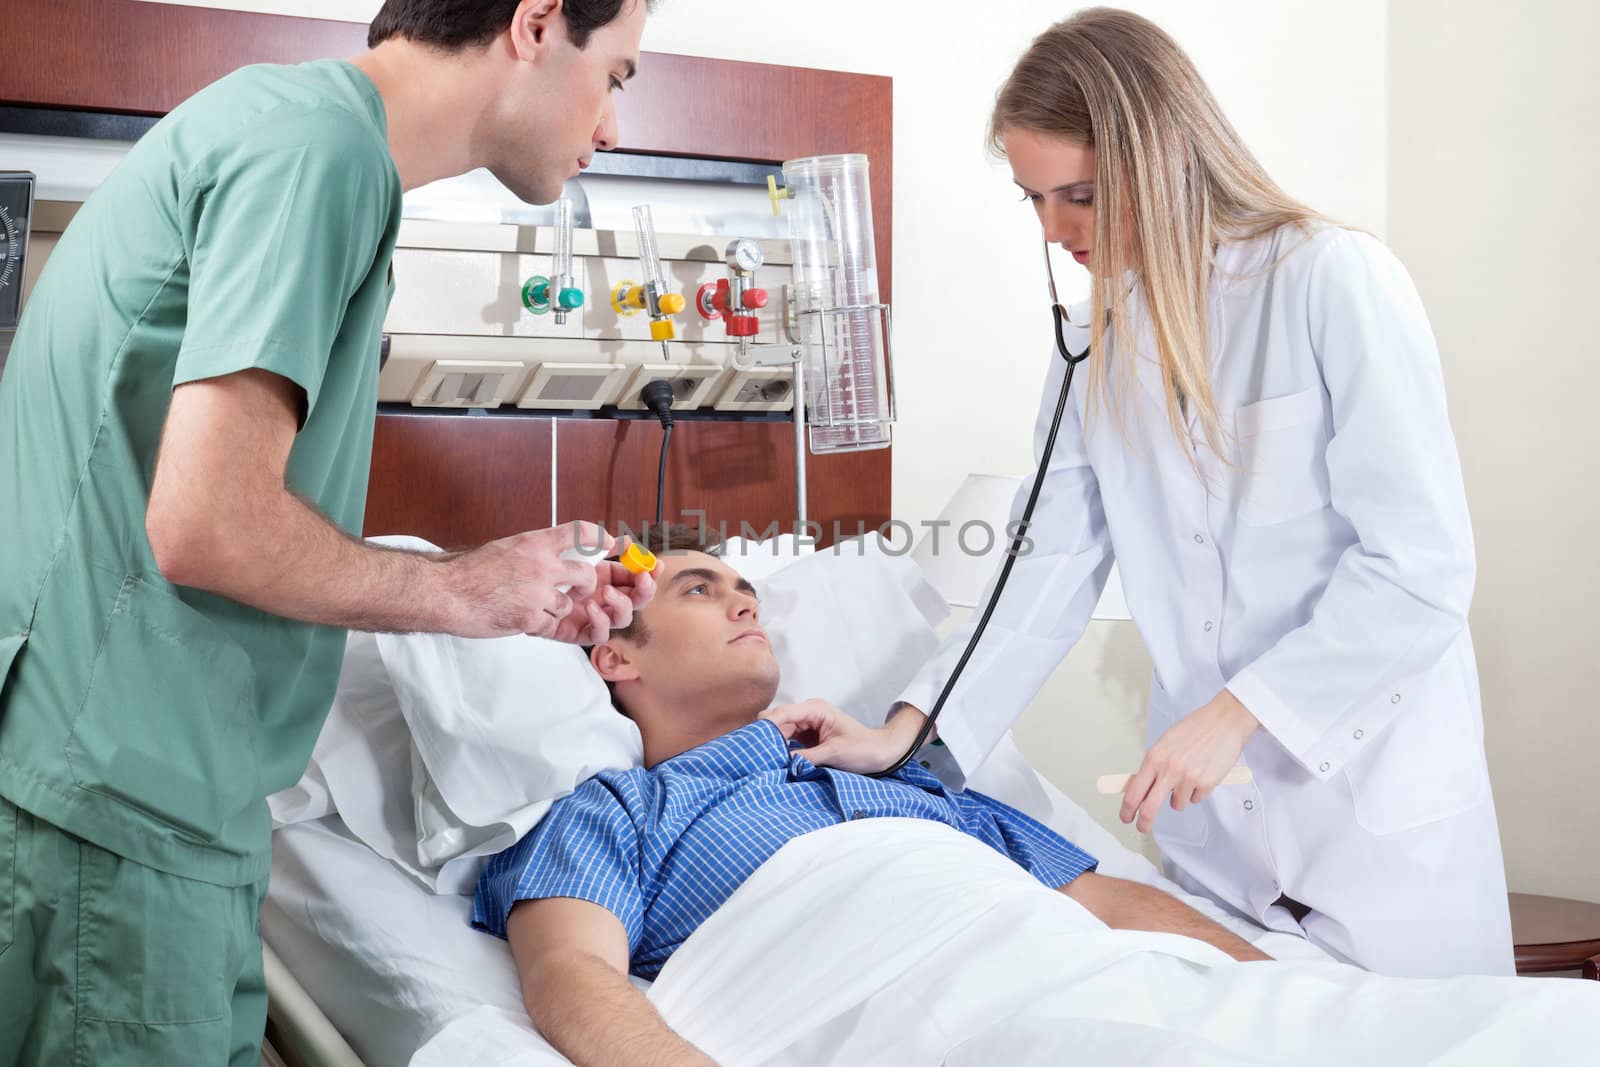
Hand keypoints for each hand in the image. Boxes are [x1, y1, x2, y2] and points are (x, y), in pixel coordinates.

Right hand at [444, 521, 614, 639]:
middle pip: (586, 575)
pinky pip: (551, 623)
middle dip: (586, 585)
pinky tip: (521, 618)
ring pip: (568, 604)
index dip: (598, 537)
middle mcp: (540, 565)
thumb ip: (534, 551)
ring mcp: (536, 592)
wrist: (445, 592)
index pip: (578, 532)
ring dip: (555, 609)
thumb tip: (555, 556)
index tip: (610, 542)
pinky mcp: (529, 618)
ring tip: (530, 605)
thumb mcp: (506, 548)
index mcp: (534, 543)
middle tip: (578, 590)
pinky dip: (540, 624)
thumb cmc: (469, 571)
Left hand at [547, 542, 657, 645]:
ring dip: (622, 604)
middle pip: (635, 599)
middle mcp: (601, 598)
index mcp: (603, 577)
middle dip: (644, 590)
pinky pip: (599, 634)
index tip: (653, 564)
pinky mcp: (578, 633)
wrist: (511, 587)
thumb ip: (593, 539)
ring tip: (607, 591)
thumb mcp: (567, 547)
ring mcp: (591, 616)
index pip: (634, 576)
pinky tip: (591, 607)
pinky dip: (600, 621)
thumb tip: (623, 540)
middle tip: (643, 579)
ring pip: (622, 619)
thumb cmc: (537, 567)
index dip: (647, 571)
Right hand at [760, 700, 927, 773]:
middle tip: (756, 757)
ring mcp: (808, 724)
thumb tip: (780, 762)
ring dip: (773, 745)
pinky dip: (782, 750)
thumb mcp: (833, 753)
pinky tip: (776, 761)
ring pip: (780, 733)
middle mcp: (808, 713)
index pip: (782, 713)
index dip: (766, 726)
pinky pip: (788, 741)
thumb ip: (805, 757)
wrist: (881, 753)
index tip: (753, 742)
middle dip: (767, 737)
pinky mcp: (808, 737)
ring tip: (764, 761)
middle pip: (777, 722)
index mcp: (815, 709)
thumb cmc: (863, 749)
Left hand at [1122, 688, 1259, 833]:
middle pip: (1150, 807)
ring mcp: (1188, 778)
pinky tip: (1202, 773)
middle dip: (1144, 822)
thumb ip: (1154, 766)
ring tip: (1189, 776)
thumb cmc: (1195, 729)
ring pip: (1177, 804)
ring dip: (1180, 796)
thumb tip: (1141, 788)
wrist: (1224, 720)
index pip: (1134, 791)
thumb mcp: (1165, 743)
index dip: (1127, 809)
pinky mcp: (1206, 783)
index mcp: (1155, 757)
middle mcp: (1169, 769)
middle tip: (1143, 827)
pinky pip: (1195, 799)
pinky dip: (1197, 792)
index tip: (1126, 817)